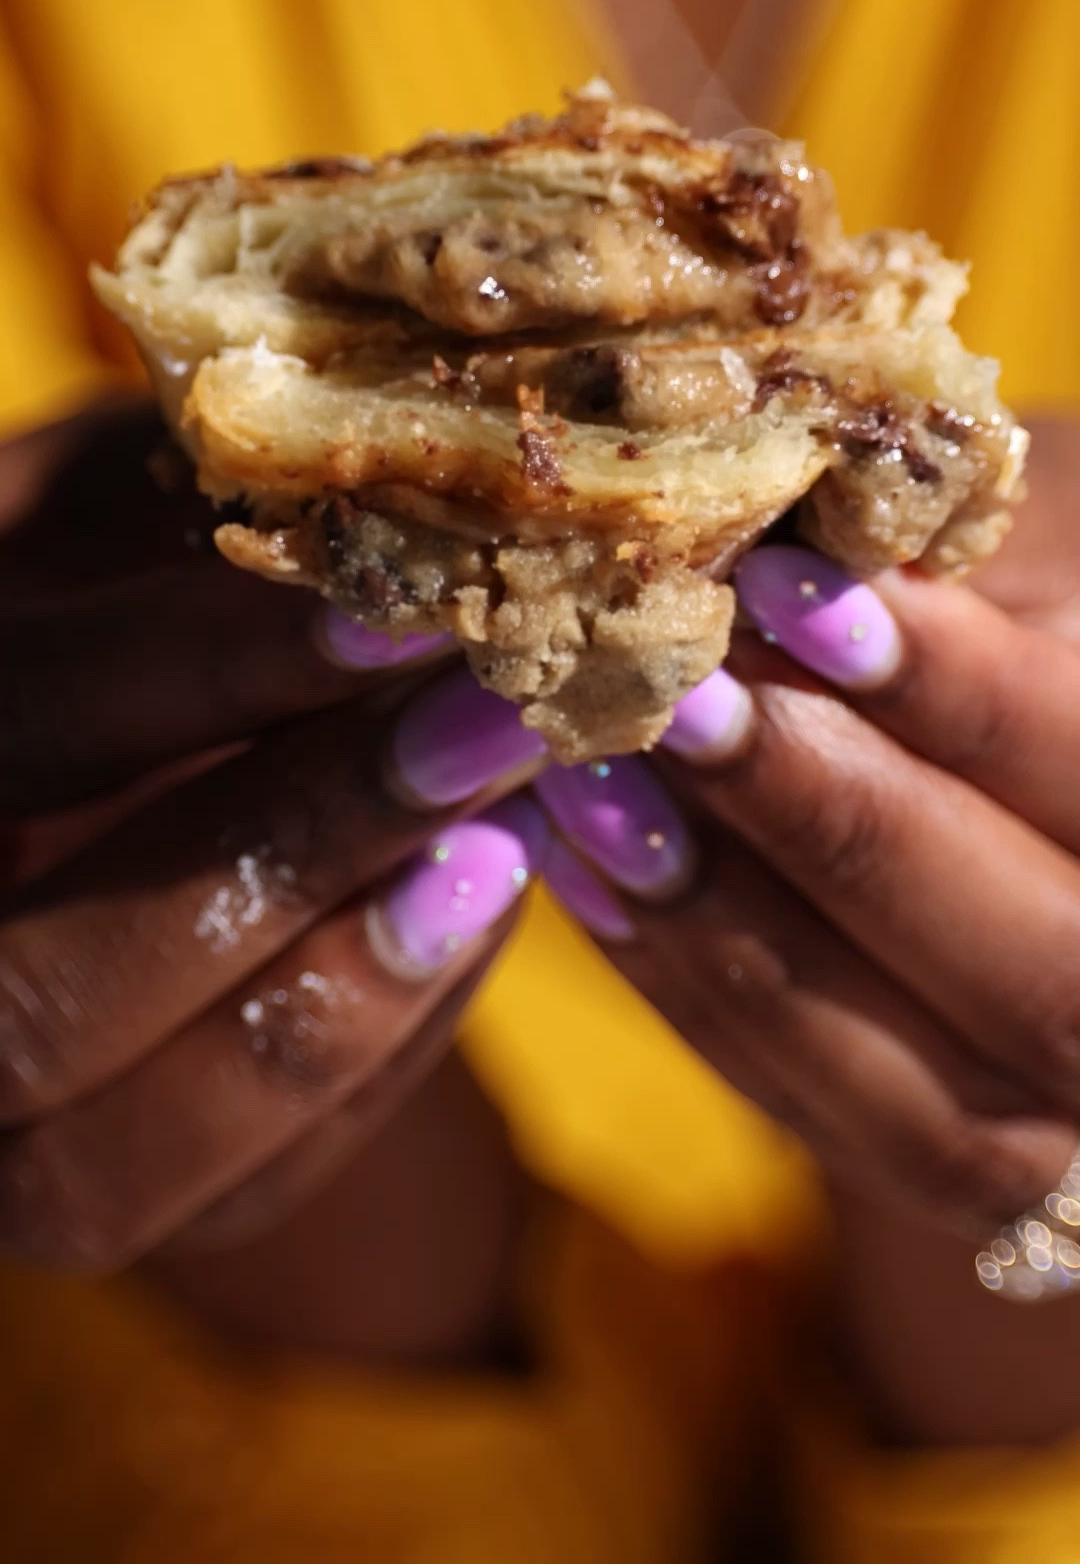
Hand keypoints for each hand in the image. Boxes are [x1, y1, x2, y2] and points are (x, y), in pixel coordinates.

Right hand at [0, 406, 545, 1269]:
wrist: (123, 770)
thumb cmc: (100, 593)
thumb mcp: (111, 520)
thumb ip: (187, 525)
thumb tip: (379, 507)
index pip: (13, 738)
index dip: (191, 682)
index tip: (392, 613)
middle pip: (39, 998)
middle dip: (283, 851)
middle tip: (484, 726)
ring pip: (118, 1152)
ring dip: (341, 987)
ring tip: (503, 840)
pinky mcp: (104, 1196)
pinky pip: (240, 1183)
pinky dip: (382, 1050)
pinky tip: (484, 902)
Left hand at [540, 418, 1079, 1241]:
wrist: (1024, 799)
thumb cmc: (1048, 621)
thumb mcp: (1039, 563)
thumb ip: (957, 577)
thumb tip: (770, 547)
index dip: (955, 692)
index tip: (787, 587)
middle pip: (1035, 969)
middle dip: (831, 823)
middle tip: (675, 700)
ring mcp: (1061, 1125)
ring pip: (917, 1085)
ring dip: (732, 921)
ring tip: (593, 777)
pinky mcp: (949, 1162)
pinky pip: (813, 1105)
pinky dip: (689, 978)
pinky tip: (581, 857)